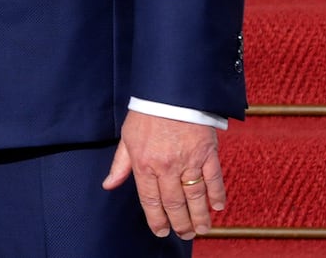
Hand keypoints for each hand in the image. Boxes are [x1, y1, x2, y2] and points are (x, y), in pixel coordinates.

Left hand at [102, 111, 225, 239]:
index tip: (161, 231)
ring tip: (200, 229)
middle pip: (174, 204)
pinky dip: (217, 195)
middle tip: (184, 234)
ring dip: (199, 217)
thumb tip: (108, 185)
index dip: (156, 220)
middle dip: (179, 224)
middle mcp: (166, 166)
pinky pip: (214, 180)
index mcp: (144, 164)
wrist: (170, 91)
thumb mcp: (127, 138)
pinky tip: (217, 207)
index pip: (150, 201)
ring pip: (195, 197)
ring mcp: (188, 161)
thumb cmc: (146, 114)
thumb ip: (120, 165)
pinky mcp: (207, 153)